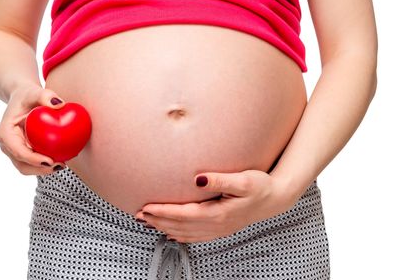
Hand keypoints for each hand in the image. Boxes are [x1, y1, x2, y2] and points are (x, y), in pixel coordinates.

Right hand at [0, 84, 67, 175]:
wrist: (23, 99)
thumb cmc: (28, 95)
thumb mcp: (35, 91)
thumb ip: (46, 95)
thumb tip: (59, 105)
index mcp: (5, 132)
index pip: (18, 150)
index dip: (33, 159)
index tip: (50, 161)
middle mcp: (6, 144)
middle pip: (21, 164)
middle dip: (39, 169)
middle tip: (60, 165)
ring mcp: (12, 150)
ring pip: (26, 167)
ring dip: (43, 171)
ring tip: (62, 165)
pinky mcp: (21, 152)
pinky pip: (32, 163)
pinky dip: (45, 165)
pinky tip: (61, 160)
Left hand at [134, 169, 296, 242]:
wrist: (277, 198)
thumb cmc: (261, 185)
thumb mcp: (243, 180)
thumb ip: (219, 179)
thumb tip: (197, 178)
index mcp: (219, 213)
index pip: (184, 214)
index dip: (163, 212)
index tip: (146, 207)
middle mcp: (217, 224)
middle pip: (181, 226)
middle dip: (158, 221)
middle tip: (138, 215)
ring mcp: (219, 229)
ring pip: (186, 233)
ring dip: (165, 228)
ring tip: (148, 223)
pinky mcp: (221, 228)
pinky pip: (196, 237)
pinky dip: (180, 236)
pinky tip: (171, 235)